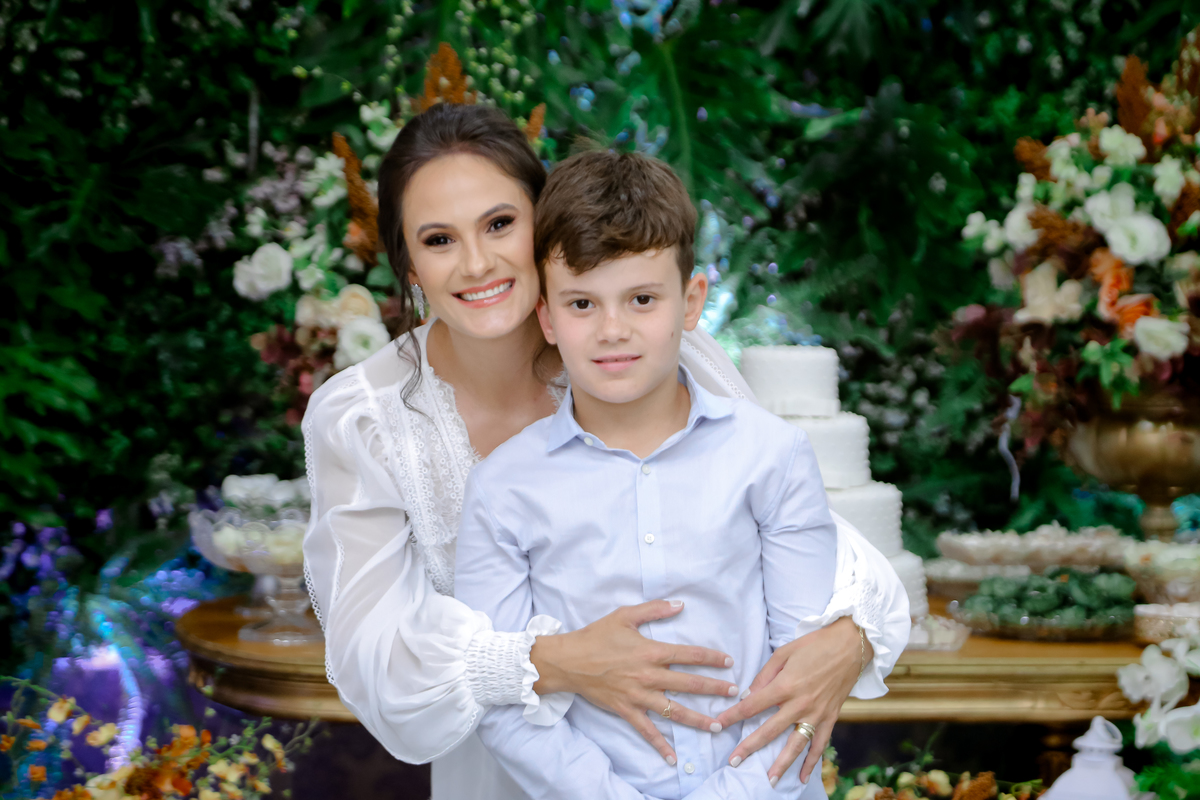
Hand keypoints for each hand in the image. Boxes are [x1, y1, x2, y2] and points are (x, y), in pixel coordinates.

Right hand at [530, 600, 738, 764]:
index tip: (728, 662)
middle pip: (688, 684)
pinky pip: (647, 730)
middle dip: (714, 689)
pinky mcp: (626, 710)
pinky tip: (673, 757)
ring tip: (717, 726)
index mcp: (650, 651)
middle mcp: (648, 676)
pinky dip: (660, 745)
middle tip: (734, 693)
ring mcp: (638, 696)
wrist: (569, 660)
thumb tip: (680, 605)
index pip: (689, 655)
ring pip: (674, 711)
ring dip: (697, 720)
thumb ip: (654, 610)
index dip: (711, 658)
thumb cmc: (596, 635)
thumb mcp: (624, 615)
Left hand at [716, 616, 870, 784]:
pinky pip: (820, 744)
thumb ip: (764, 675)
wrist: (850, 645)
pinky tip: (803, 777)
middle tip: (734, 760)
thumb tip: (748, 694)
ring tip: (769, 779)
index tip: (718, 725)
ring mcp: (816, 714)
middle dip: (749, 747)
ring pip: (795, 744)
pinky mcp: (830, 717)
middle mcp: (799, 704)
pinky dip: (812, 762)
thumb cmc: (814, 645)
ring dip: (781, 763)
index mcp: (785, 686)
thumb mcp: (784, 652)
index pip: (752, 706)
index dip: (733, 715)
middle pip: (769, 730)